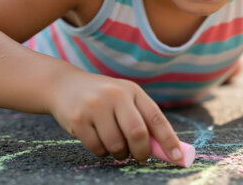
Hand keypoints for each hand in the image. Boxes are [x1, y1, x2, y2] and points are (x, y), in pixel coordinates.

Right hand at [48, 70, 183, 161]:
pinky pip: (97, 148)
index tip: (178, 157)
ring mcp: (95, 106)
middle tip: (140, 157)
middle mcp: (115, 95)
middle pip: (137, 133)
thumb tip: (166, 150)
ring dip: (119, 153)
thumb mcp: (124, 99)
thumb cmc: (103, 98)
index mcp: (132, 90)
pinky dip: (101, 151)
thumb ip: (143, 120)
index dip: (169, 140)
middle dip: (141, 152)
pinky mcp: (78, 119)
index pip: (156, 117)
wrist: (64, 85)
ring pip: (116, 144)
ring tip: (115, 146)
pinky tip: (98, 140)